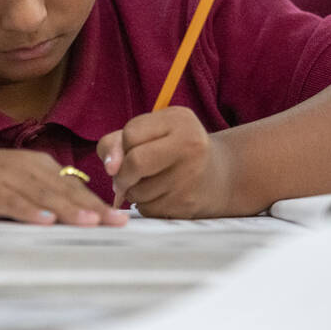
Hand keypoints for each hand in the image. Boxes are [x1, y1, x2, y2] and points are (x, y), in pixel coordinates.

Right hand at [0, 147, 128, 226]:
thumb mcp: (14, 186)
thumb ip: (41, 198)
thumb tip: (76, 217)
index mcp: (36, 166)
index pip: (73, 187)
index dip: (98, 203)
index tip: (123, 219)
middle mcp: (25, 168)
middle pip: (64, 190)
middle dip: (93, 207)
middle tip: (118, 222)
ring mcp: (4, 177)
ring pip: (42, 195)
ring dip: (67, 209)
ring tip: (91, 222)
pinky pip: (10, 201)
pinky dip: (28, 211)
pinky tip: (43, 221)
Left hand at [98, 106, 234, 217]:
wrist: (220, 175)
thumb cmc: (173, 149)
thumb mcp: (150, 132)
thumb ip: (117, 142)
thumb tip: (110, 167)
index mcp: (180, 120)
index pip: (131, 134)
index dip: (123, 146)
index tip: (131, 150)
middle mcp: (191, 146)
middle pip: (135, 163)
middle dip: (122, 173)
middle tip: (126, 175)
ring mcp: (191, 177)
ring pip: (137, 191)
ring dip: (132, 191)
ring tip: (149, 182)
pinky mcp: (187, 204)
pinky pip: (147, 208)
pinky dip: (144, 204)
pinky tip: (160, 195)